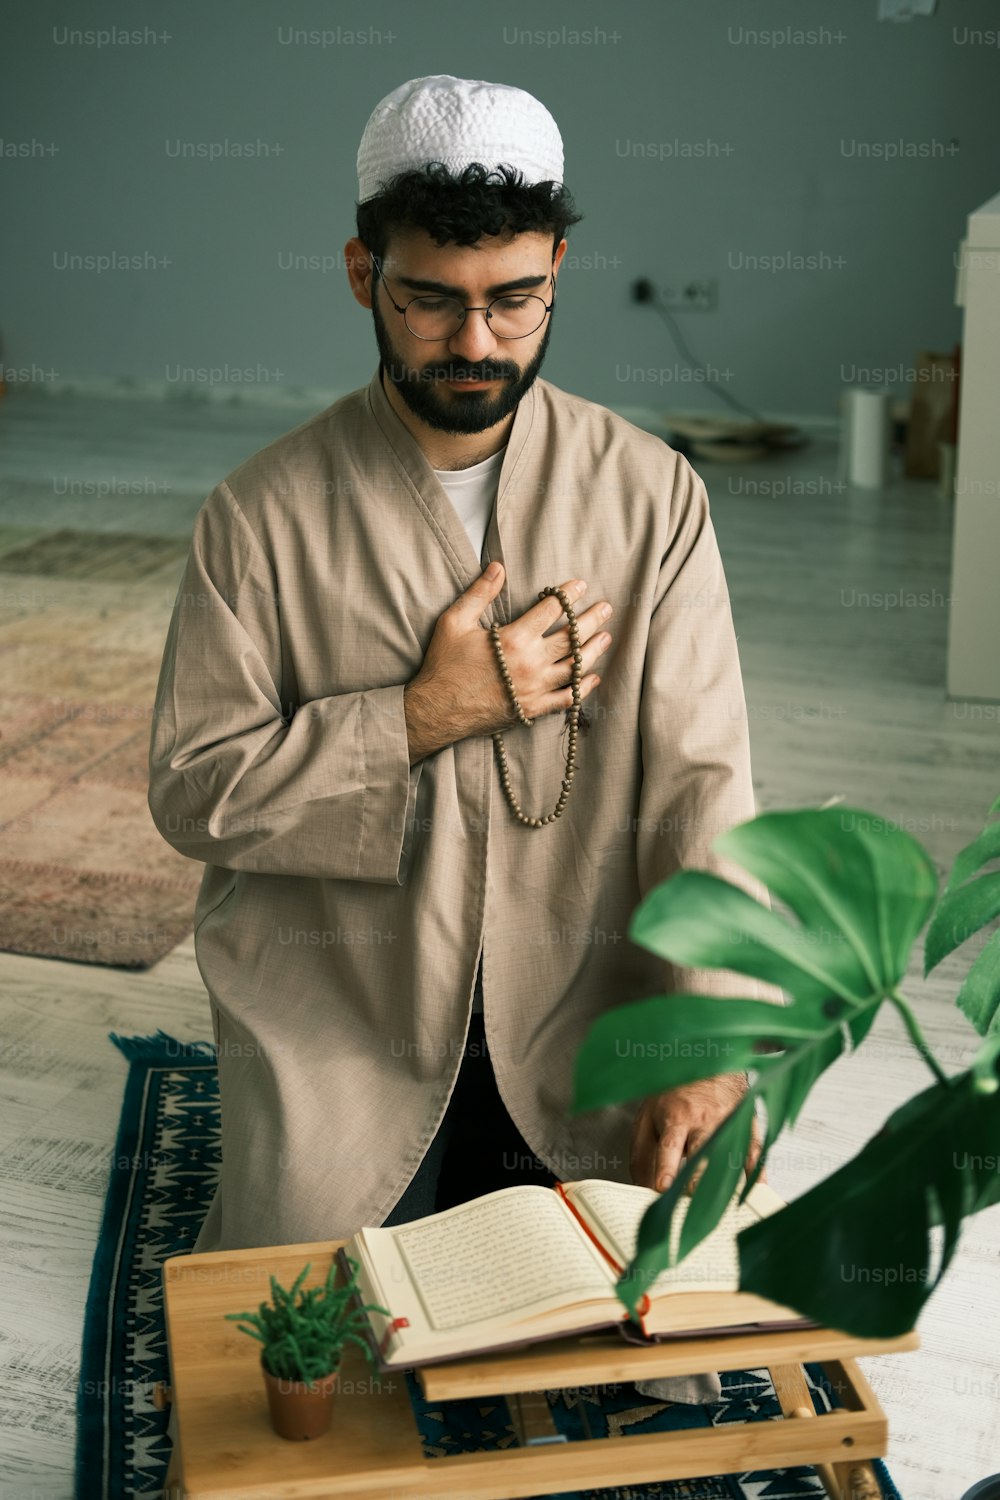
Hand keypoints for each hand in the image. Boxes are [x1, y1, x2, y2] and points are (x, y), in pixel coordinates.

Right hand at [406, 564, 613, 752]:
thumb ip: (479, 593)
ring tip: (606, 637)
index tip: (580, 585)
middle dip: (591, 620)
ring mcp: (534, 689)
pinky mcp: (532, 709)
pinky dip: (582, 688)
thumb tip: (498, 566)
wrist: (436, 710)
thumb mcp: (455, 622)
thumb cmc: (444, 665)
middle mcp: (530, 663)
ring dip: (593, 651)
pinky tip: (592, 678)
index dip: (568, 595)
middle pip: (571, 638)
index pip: (551, 610)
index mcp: (513, 639)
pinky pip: (567, 699)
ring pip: (575, 667)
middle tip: (606, 608)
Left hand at [629, 1075, 763, 1193]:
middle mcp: (704, 1120)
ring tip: (722, 1203)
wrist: (708, 1060)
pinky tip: (756, 1187)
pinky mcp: (746, 1124)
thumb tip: (643, 1189)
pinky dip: (757, 1169)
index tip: (664, 1187)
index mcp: (677, 1117)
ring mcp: (728, 1122)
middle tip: (691, 1198)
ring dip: (725, 1178)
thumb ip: (643, 1153)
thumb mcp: (648, 1116)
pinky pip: (754, 1148)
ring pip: (728, 1153)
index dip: (667, 1167)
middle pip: (702, 1152)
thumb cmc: (675, 1094)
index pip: (670, 1145)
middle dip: (697, 1177)